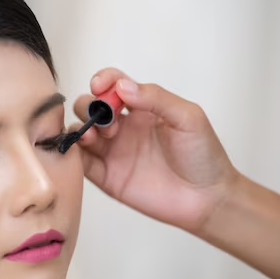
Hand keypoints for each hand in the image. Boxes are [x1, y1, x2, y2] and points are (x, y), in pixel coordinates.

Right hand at [71, 67, 242, 232]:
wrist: (207, 199)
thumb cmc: (203, 155)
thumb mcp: (187, 117)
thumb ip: (156, 98)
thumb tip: (122, 86)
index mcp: (142, 109)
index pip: (114, 84)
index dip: (103, 80)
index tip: (100, 86)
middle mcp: (123, 127)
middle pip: (90, 106)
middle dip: (90, 107)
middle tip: (109, 122)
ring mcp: (113, 152)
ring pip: (81, 132)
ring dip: (79, 128)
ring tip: (92, 137)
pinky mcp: (107, 177)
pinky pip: (81, 163)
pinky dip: (72, 154)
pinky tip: (78, 150)